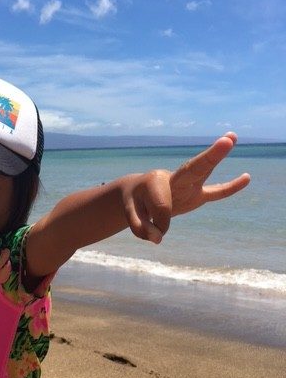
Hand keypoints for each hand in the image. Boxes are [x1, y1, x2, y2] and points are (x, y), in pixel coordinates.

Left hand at [127, 133, 250, 243]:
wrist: (139, 192)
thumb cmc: (135, 203)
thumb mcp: (131, 217)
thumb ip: (141, 228)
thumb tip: (158, 239)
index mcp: (156, 181)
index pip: (163, 207)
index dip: (158, 225)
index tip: (153, 233)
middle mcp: (175, 177)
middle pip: (193, 169)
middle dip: (210, 157)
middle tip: (227, 139)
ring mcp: (188, 184)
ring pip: (204, 170)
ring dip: (218, 156)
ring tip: (232, 137)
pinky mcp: (197, 194)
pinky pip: (216, 192)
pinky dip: (231, 187)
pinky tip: (246, 178)